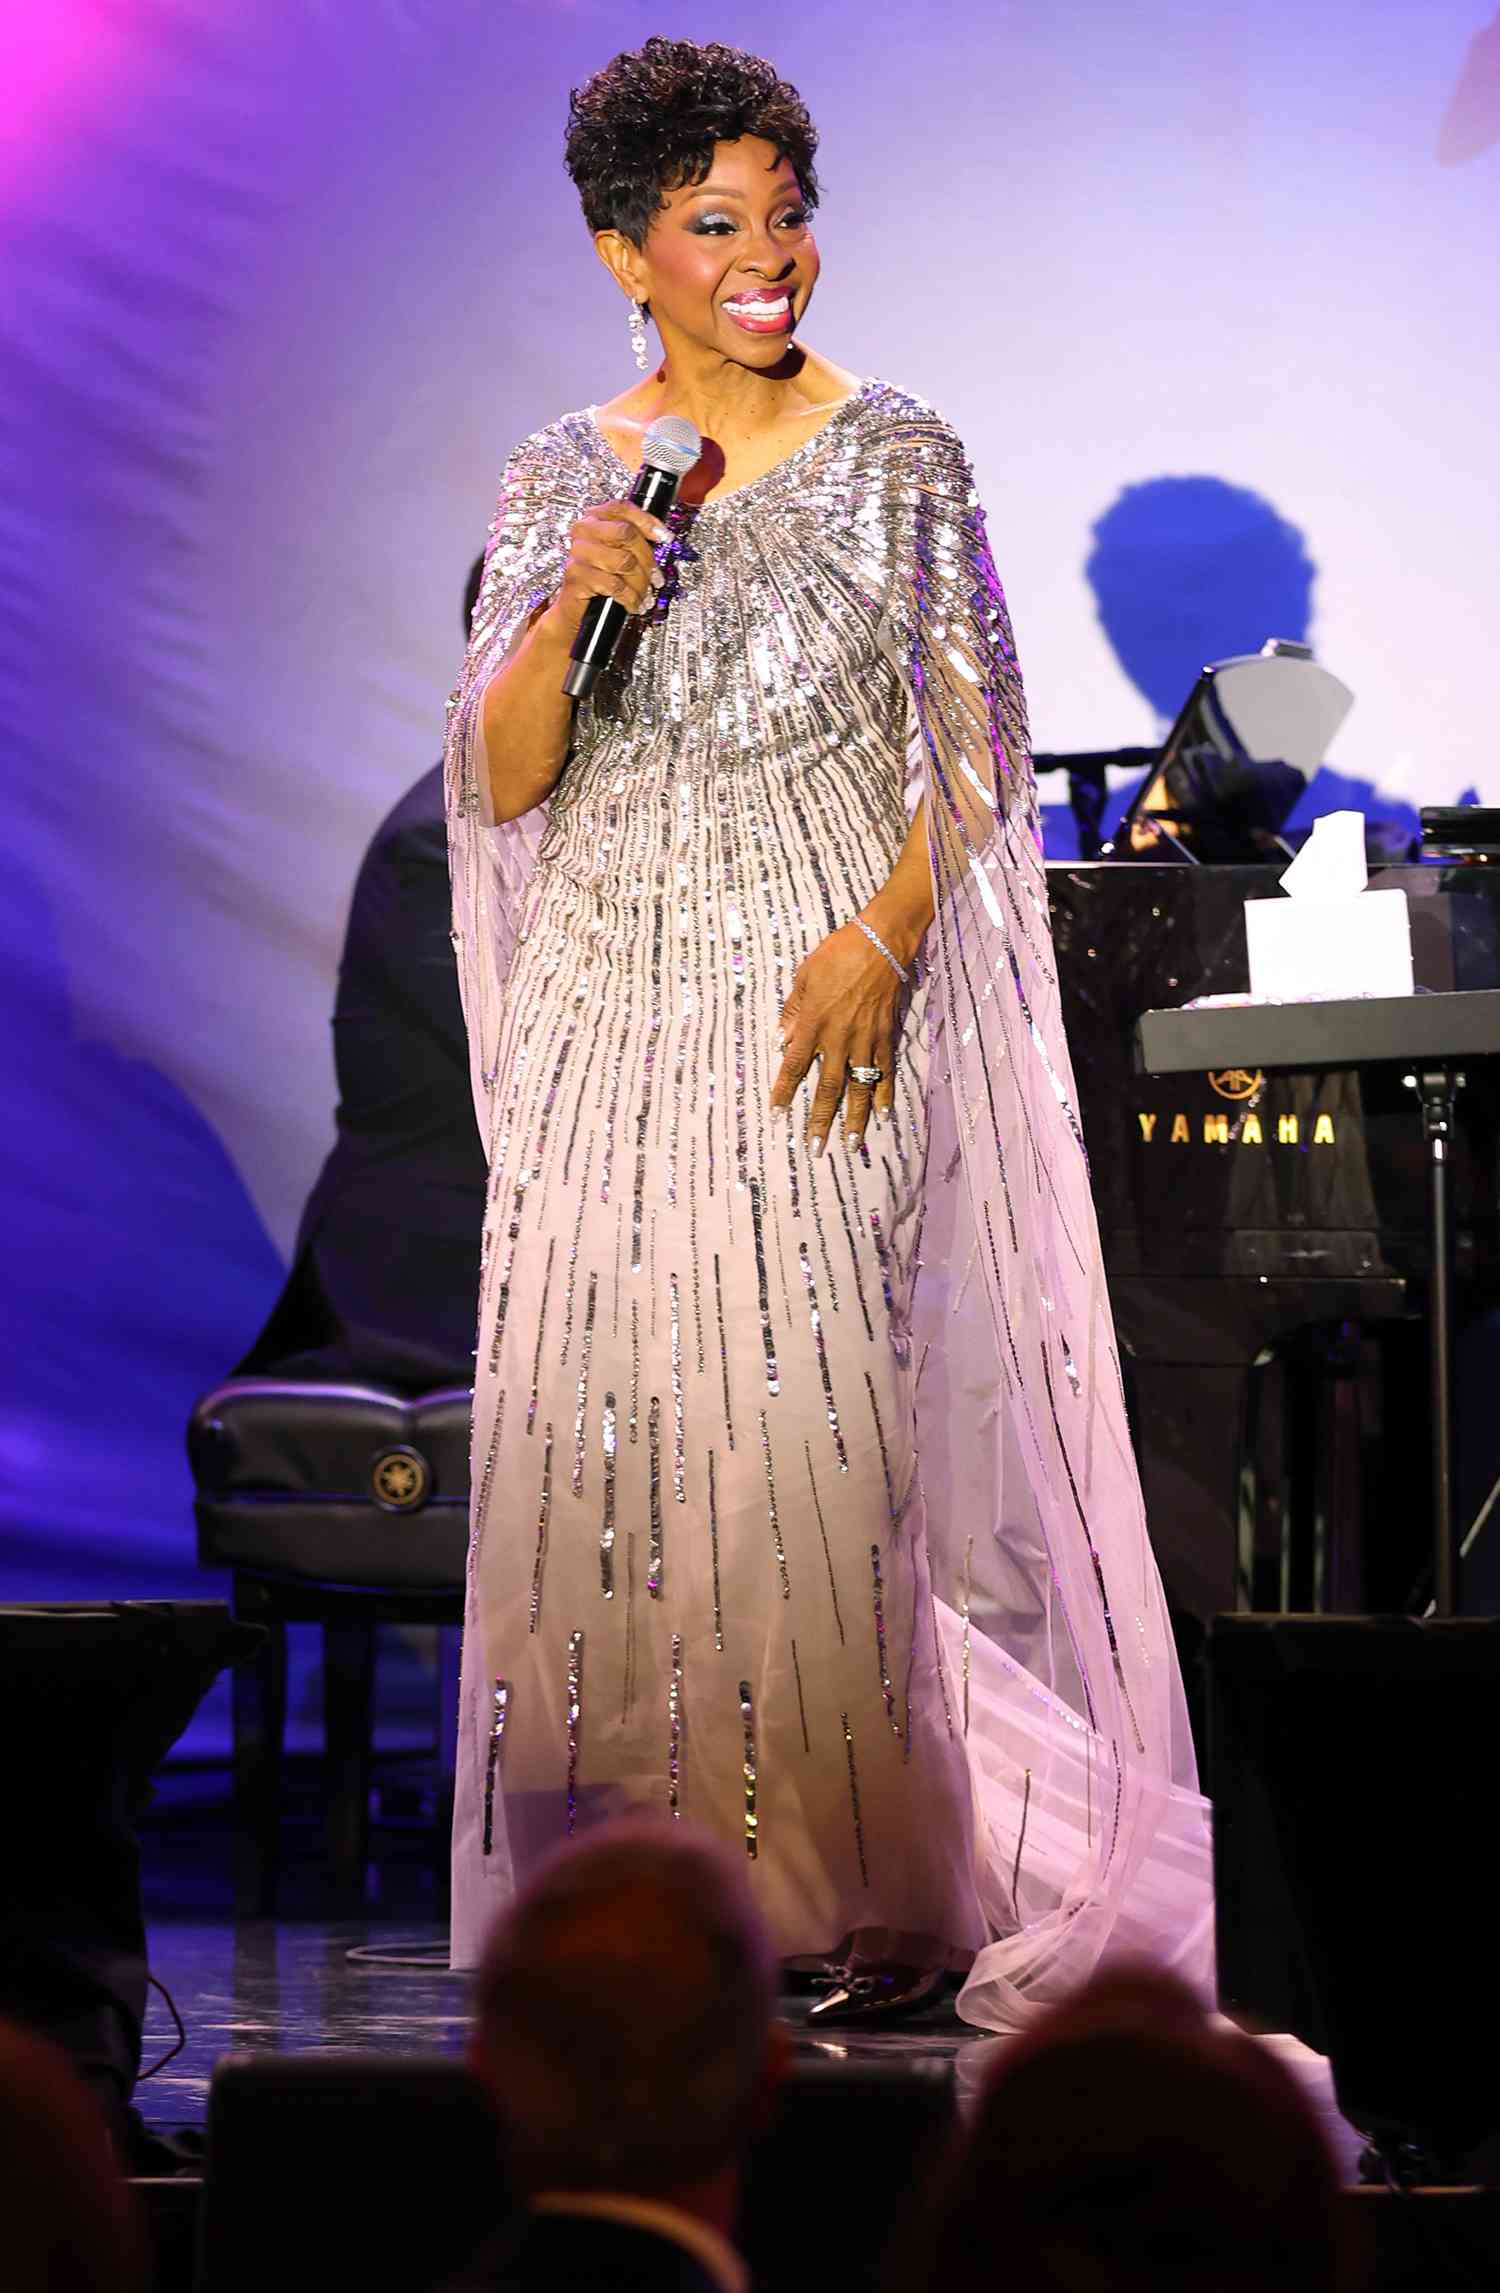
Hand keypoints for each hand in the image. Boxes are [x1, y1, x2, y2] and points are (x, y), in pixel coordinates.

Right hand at [545, 499, 667, 645]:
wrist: (576, 607)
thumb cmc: (600, 577)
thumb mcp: (617, 552)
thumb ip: (635, 539)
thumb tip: (663, 537)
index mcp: (594, 517)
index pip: (622, 508)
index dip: (647, 521)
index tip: (665, 537)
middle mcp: (584, 530)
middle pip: (626, 533)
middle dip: (648, 559)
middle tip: (657, 577)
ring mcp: (579, 552)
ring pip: (624, 562)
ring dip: (641, 583)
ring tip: (646, 595)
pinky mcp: (577, 576)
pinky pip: (615, 585)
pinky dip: (630, 598)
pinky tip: (634, 604)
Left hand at [771, 923, 903, 1154]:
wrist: (880, 941)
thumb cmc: (838, 954)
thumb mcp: (804, 976)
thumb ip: (793, 1011)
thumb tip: (781, 1040)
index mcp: (814, 1023)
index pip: (794, 1065)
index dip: (784, 1091)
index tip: (777, 1114)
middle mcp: (839, 1038)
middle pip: (827, 1087)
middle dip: (820, 1120)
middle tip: (814, 1149)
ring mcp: (865, 1040)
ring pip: (859, 1087)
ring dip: (855, 1119)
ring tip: (851, 1144)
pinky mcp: (886, 1037)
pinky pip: (885, 1071)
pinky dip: (884, 1094)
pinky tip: (882, 1116)